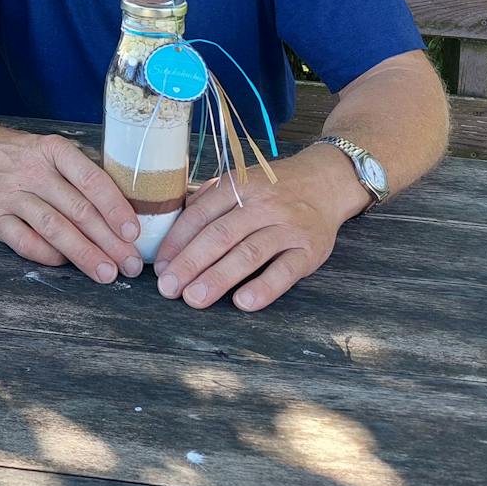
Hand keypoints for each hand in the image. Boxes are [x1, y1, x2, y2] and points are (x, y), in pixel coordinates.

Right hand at [0, 126, 144, 283]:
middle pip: (77, 210)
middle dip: (108, 241)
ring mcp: (11, 195)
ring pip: (53, 228)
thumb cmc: (26, 156)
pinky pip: (25, 242)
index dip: (114, 208)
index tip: (133, 233)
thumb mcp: (54, 150)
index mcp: (54, 150)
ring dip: (83, 253)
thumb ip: (84, 173)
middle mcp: (32, 171)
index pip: (91, 180)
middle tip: (130, 264)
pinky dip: (48, 255)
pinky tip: (67, 263)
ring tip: (106, 273)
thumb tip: (125, 210)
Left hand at [151, 144, 364, 311]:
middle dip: (190, 263)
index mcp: (238, 185)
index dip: (177, 241)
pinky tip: (243, 303)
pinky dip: (264, 287)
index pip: (201, 214)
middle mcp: (262, 204)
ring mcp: (288, 226)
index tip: (160, 266)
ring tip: (194, 298)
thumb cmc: (273, 188)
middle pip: (221, 235)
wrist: (326, 182)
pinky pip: (286, 270)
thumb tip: (171, 230)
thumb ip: (207, 201)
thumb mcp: (239, 182)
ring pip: (249, 253)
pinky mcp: (311, 249)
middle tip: (168, 288)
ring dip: (218, 278)